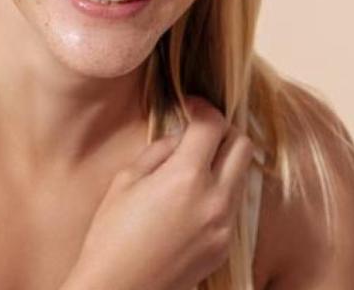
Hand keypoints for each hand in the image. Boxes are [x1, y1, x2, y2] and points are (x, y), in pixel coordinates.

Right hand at [68, 97, 254, 289]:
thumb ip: (159, 152)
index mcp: (186, 178)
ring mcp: (224, 226)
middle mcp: (214, 199)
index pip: (213, 125)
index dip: (203, 107)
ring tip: (194, 167)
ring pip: (241, 176)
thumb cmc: (111, 237)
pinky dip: (219, 192)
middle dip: (224, 131)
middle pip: (243, 145)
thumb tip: (179, 140)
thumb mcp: (126, 181)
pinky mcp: (224, 246)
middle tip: (200, 132)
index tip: (191, 106)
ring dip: (224, 162)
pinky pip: (232, 206)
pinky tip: (191, 199)